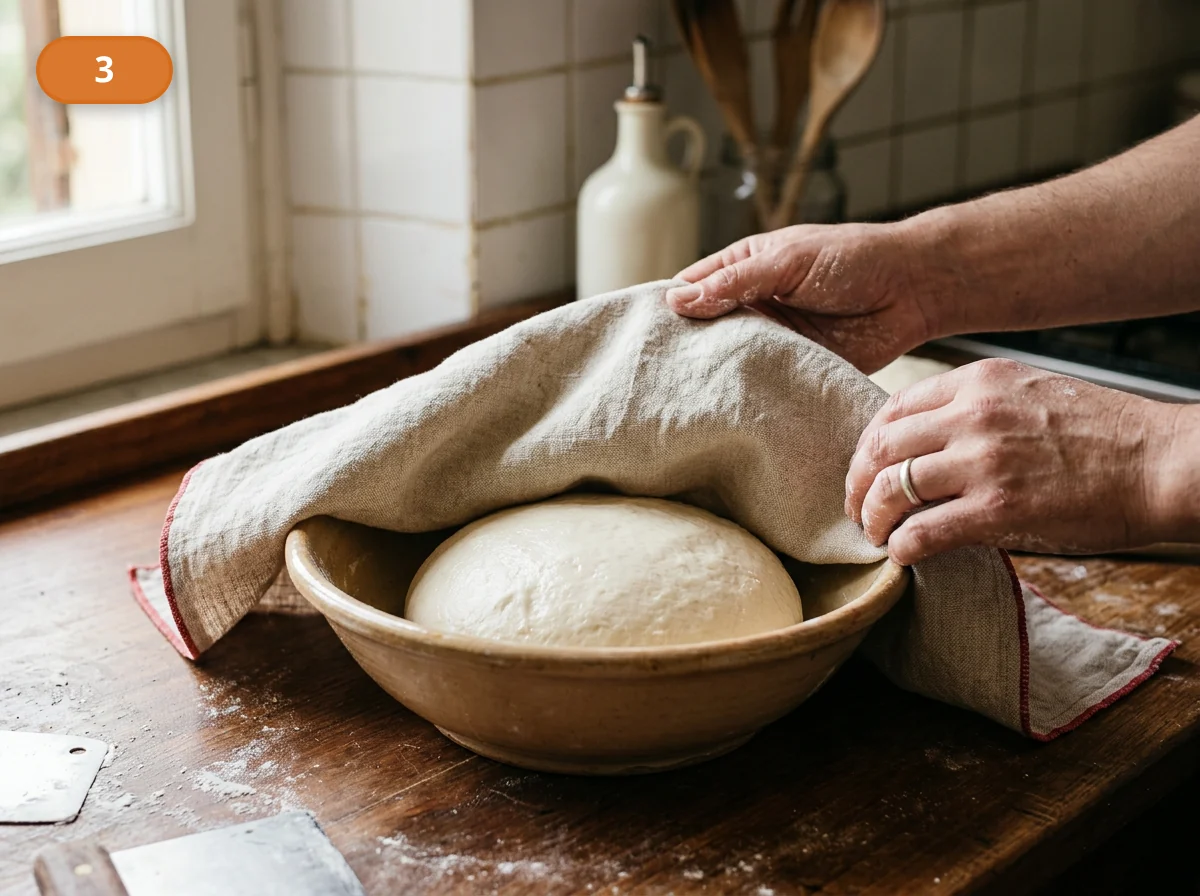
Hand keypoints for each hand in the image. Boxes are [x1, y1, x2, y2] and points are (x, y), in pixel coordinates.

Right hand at [666, 223, 935, 372]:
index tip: (641, 335)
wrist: (913, 289)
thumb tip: (677, 301)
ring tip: (685, 395)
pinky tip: (729, 405)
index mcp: (743, 268)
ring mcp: (772, 338)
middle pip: (704, 330)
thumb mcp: (787, 261)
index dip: (667, 309)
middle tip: (655, 376)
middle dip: (685, 349)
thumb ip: (734, 282)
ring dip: (716, 373)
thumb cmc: (853, 258)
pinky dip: (749, 391)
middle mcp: (752, 305)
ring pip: (730, 359)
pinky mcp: (794, 366)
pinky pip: (764, 380)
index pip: (690, 289)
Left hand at [845, 358, 1186, 564]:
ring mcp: (983, 461)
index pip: (893, 408)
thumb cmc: (1105, 434)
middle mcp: (973, 414)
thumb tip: (929, 444)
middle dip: (856, 483)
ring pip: (889, 488)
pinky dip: (901, 547)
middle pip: (880, 448)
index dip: (868, 445)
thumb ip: (978, 409)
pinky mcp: (998, 509)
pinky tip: (902, 555)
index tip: (865, 469)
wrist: (1162, 463)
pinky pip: (922, 532)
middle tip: (855, 507)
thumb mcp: (1032, 393)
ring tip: (875, 533)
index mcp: (979, 381)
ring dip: (872, 517)